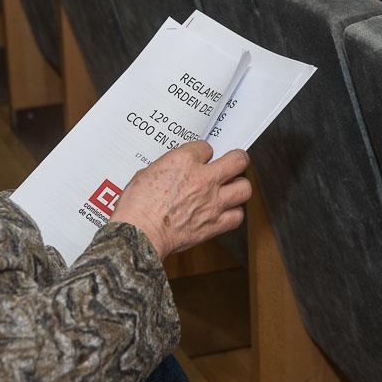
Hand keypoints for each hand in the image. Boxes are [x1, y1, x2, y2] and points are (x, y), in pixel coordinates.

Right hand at [111, 142, 250, 259]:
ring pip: (244, 188)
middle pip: (238, 160)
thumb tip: (173, 171)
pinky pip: (237, 216)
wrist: (139, 234)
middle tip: (232, 163)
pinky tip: (225, 213)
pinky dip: (234, 214)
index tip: (201, 158)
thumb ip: (167, 168)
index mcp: (184, 161)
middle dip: (237, 159)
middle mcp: (204, 179)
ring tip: (231, 188)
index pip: (206, 147)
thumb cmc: (136, 206)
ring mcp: (212, 202)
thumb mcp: (146, 173)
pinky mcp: (214, 224)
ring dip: (239, 187)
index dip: (203, 153)